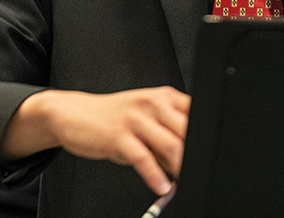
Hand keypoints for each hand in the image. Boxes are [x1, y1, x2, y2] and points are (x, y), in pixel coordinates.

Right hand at [2, 86, 189, 194]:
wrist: (73, 113)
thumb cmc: (113, 118)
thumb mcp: (144, 120)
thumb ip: (166, 136)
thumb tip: (187, 162)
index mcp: (165, 97)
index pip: (196, 114)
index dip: (206, 136)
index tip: (210, 154)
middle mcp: (153, 104)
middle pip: (188, 131)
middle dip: (195, 155)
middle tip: (199, 173)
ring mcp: (136, 118)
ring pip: (171, 146)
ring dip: (180, 170)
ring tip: (183, 183)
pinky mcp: (119, 136)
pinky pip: (144, 159)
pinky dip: (156, 177)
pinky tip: (162, 187)